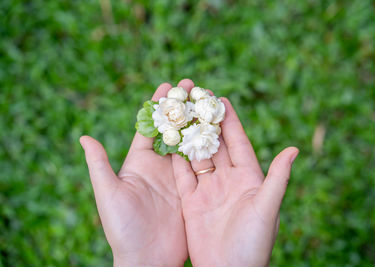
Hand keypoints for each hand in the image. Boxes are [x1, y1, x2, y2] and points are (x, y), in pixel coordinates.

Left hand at [80, 79, 194, 266]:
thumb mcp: (108, 195)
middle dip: (182, 107)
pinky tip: (219, 131)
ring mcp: (176, 178)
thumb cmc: (123, 230)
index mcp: (138, 163)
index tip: (167, 84)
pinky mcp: (191, 190)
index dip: (157, 106)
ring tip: (209, 102)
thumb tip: (84, 137)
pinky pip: (201, 164)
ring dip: (198, 122)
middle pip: (172, 130)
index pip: (148, 127)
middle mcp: (158, 167)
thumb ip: (99, 166)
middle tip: (194, 87)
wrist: (147, 260)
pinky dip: (209, 146)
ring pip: (189, 143)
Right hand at [172, 92, 298, 265]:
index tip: (222, 99)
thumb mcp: (267, 208)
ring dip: (190, 137)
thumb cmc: (254, 243)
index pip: (239, 143)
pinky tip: (168, 143)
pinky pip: (182, 176)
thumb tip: (294, 148)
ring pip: (197, 157)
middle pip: (216, 145)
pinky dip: (176, 160)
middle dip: (207, 123)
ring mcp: (208, 190)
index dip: (231, 122)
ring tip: (180, 115)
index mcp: (248, 178)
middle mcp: (227, 180)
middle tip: (197, 100)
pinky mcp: (191, 202)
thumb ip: (278, 178)